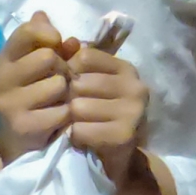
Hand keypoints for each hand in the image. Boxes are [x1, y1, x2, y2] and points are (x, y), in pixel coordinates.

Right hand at [0, 11, 78, 165]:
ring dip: (65, 93)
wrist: (16, 140)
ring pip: (58, 84)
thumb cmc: (33, 94)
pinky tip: (56, 118)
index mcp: (3, 58)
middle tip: (60, 79)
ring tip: (58, 100)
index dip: (48, 33)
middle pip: (48, 57)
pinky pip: (61, 111)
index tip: (57, 42)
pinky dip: (65, 114)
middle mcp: (1, 78)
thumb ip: (55, 48)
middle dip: (62, 68)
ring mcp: (9, 103)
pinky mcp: (23, 125)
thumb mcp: (39, 66)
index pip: (26, 31)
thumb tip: (73, 40)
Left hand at [62, 40, 148, 185]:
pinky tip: (80, 138)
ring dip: (70, 119)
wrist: (116, 160)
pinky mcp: (125, 135)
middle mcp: (136, 86)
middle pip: (79, 82)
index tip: (70, 87)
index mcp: (127, 68)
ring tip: (76, 124)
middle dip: (68, 98)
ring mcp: (134, 111)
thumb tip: (59, 34)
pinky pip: (81, 129)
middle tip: (72, 111)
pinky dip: (75, 135)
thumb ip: (73, 58)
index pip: (83, 57)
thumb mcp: (88, 84)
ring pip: (78, 106)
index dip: (68, 72)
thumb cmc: (98, 116)